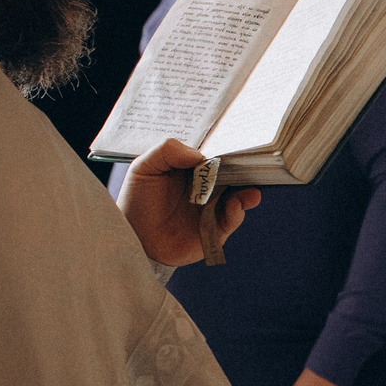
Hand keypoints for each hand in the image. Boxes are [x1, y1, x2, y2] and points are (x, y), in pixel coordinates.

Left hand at [118, 138, 261, 266]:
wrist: (133, 239)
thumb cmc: (136, 202)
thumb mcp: (144, 168)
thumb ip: (167, 151)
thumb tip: (199, 155)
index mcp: (191, 170)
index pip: (214, 156)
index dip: (225, 151)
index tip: (235, 146)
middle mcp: (206, 187)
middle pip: (232, 175)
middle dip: (244, 169)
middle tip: (252, 164)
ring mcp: (212, 208)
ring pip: (238, 196)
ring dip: (246, 191)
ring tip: (250, 189)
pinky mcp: (216, 229)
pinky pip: (232, 219)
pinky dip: (238, 211)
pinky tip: (235, 204)